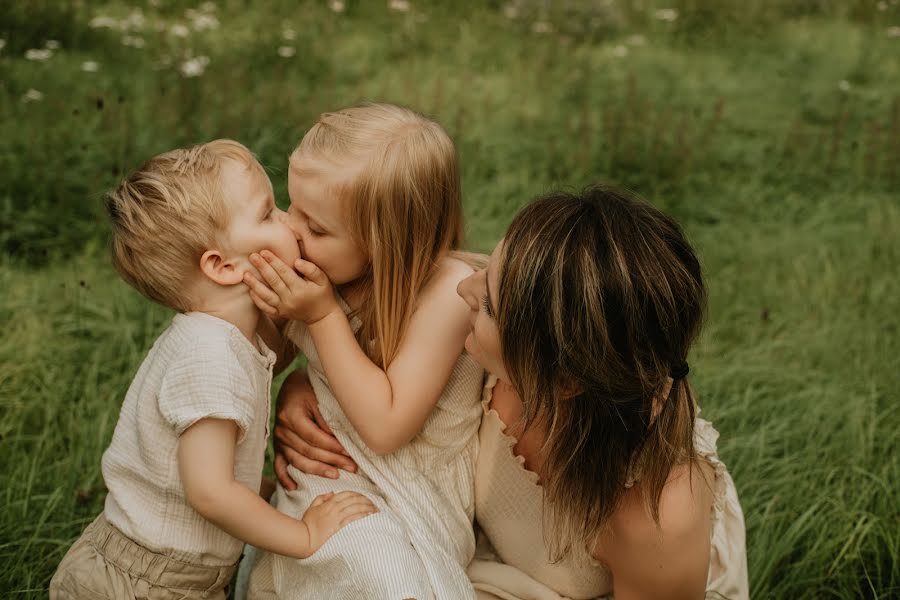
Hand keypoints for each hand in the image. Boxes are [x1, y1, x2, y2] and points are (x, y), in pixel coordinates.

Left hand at [244, 251, 338, 323]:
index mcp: (301, 289)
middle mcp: (290, 299)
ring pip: (266, 295)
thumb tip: (296, 261)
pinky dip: (257, 300)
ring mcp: (284, 308)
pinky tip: (250, 291)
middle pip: (273, 281)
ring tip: (245, 274)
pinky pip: (266, 308)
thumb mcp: (323, 279)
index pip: (284, 272)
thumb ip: (311, 269)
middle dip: (262, 268)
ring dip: (254, 284)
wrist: (322, 316)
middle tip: (252, 256)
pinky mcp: (280, 314)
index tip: (264, 252)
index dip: (274, 261)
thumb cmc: (323, 294)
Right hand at [274, 369, 357, 489]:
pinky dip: (285, 478)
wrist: (293, 384)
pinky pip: (279, 465)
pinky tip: (294, 488)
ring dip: (318, 470)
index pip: (315, 437)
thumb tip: (340, 442)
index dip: (333, 447)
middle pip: (308, 451)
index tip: (350, 453)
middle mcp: (282, 429)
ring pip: (297, 460)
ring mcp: (278, 439)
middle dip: (332, 460)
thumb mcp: (319, 396)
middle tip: (352, 467)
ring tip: (336, 476)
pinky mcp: (278, 446)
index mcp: (291, 415)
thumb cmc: (310, 387)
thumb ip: (326, 418)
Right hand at [300, 491, 377, 556]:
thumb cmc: (307, 523)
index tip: (365, 498)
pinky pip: (353, 518)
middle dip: (366, 500)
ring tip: (376, 509)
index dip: (357, 494)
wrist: (304, 537)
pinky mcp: (338, 526)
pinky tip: (370, 516)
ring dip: (368, 507)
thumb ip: (322, 498)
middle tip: (374, 504)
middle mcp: (334, 507)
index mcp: (329, 502)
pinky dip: (363, 515)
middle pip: (354, 500)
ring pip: (356, 507)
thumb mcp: (312, 506)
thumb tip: (332, 492)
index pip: (347, 494)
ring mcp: (337, 517)